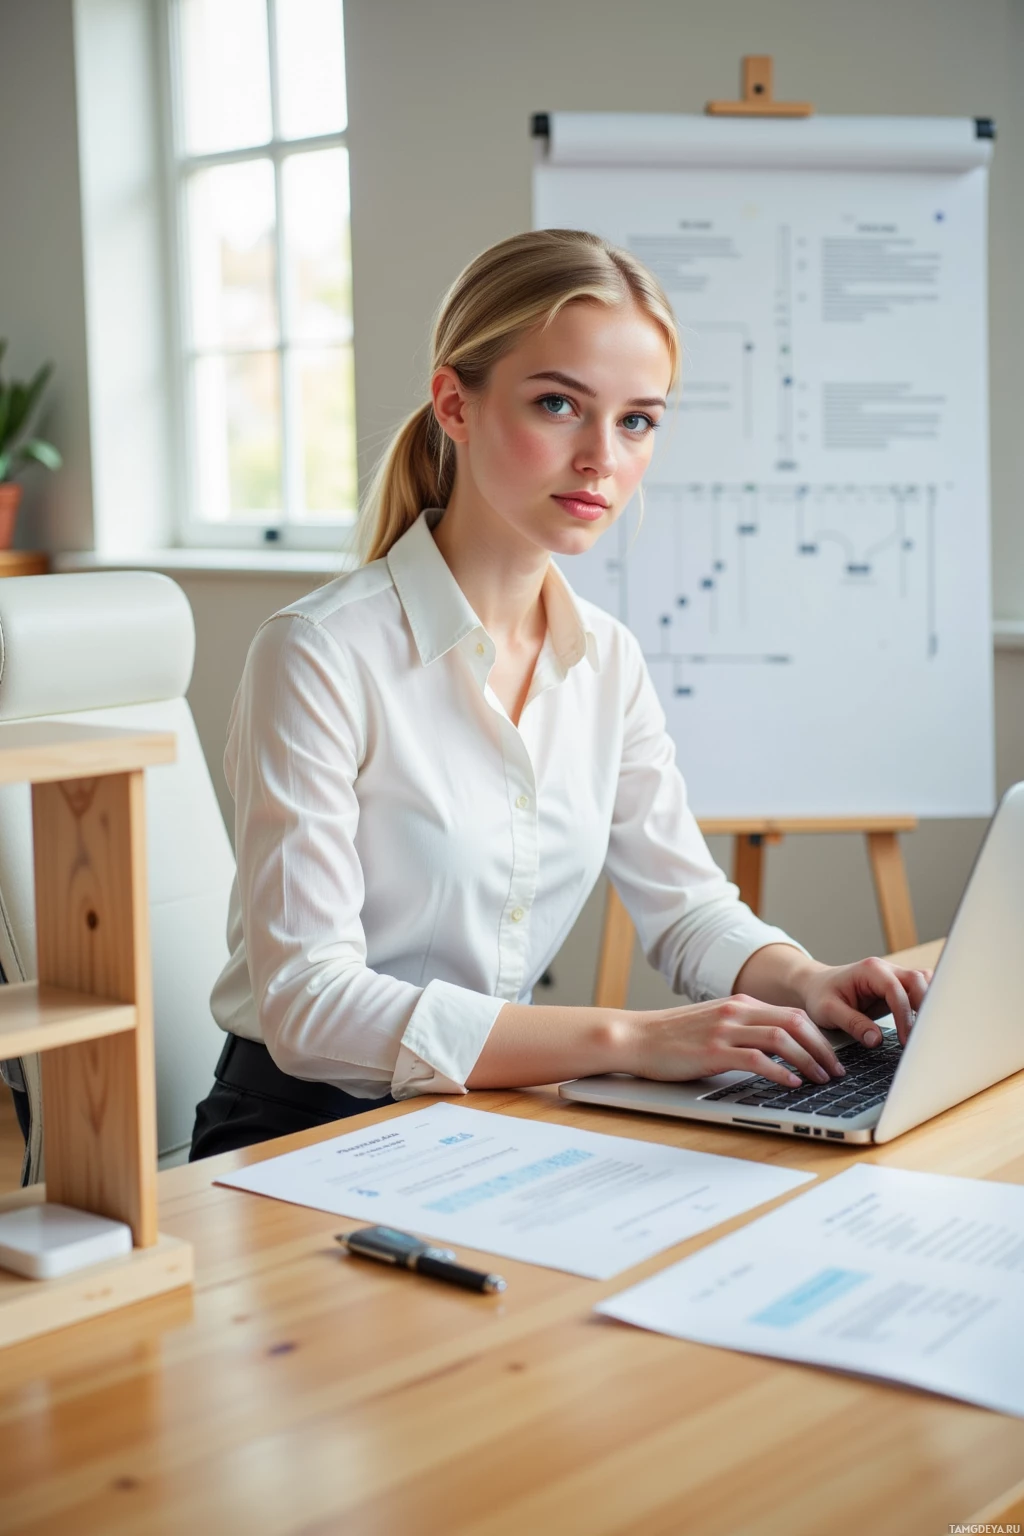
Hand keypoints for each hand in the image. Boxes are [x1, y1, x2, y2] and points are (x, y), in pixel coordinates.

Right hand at [628, 994, 846, 1089]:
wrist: (636, 1037)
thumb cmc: (672, 1037)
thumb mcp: (714, 1024)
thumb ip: (742, 1029)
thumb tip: (776, 1049)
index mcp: (739, 1004)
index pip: (792, 1015)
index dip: (819, 1036)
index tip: (832, 1056)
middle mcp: (736, 1012)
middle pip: (795, 1023)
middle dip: (822, 1048)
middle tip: (836, 1071)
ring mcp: (725, 1030)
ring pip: (782, 1039)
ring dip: (808, 1061)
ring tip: (821, 1080)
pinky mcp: (713, 1052)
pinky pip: (757, 1059)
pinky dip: (781, 1072)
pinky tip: (791, 1084)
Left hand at [798, 957, 931, 1046]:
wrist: (816, 986)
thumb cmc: (820, 995)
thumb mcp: (828, 1011)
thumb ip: (853, 1024)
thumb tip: (876, 1040)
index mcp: (870, 970)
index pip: (896, 990)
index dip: (904, 1015)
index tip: (906, 1040)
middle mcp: (886, 969)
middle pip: (918, 981)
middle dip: (925, 1008)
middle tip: (924, 1038)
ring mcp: (894, 976)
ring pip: (924, 983)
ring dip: (930, 1004)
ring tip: (929, 1032)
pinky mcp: (898, 988)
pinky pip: (920, 991)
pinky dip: (927, 1004)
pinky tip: (926, 1025)